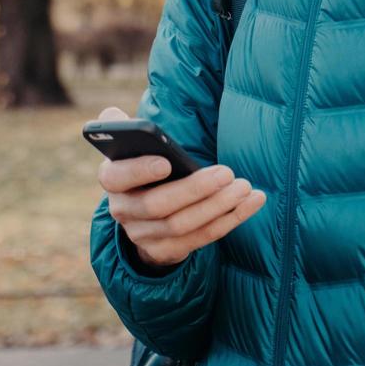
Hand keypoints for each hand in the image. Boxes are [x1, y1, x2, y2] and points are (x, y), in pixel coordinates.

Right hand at [96, 107, 266, 267]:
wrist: (143, 212)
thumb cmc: (144, 164)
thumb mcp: (130, 146)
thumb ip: (122, 128)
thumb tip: (111, 114)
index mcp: (113, 180)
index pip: (117, 177)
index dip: (140, 170)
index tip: (166, 161)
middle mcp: (124, 212)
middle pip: (158, 205)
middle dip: (195, 190)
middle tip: (226, 172)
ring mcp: (144, 236)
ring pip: (183, 226)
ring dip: (217, 206)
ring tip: (243, 186)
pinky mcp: (168, 251)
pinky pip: (202, 238)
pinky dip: (231, 220)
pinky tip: (253, 201)